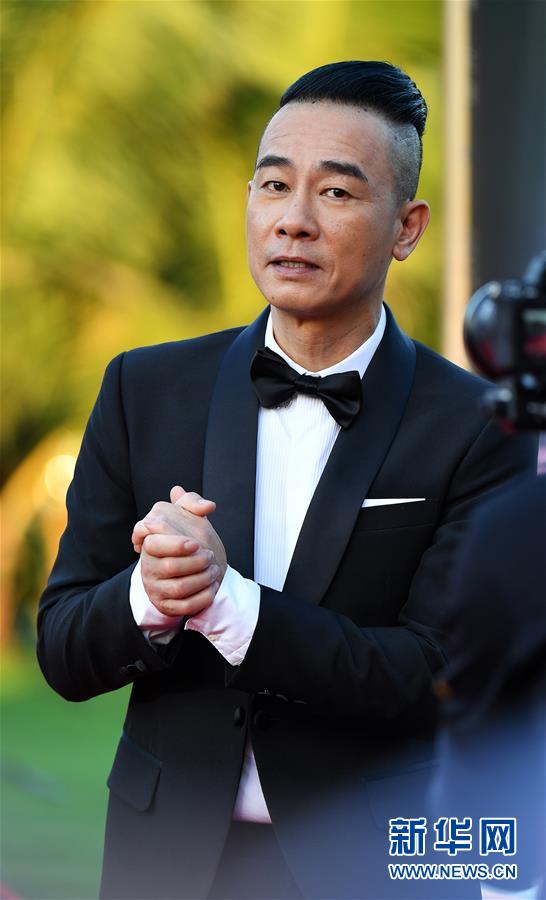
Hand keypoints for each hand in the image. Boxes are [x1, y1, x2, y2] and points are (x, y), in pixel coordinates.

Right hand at [132, 487, 227, 617]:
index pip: (154, 544)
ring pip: (179, 588)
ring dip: (202, 579)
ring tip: (214, 570)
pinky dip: (202, 597)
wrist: (184, 571)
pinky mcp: (165, 605)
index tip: (196, 544)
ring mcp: (155, 588)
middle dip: (195, 562)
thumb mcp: (186, 518)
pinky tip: (213, 587)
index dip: (176, 544)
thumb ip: (192, 503)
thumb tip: (207, 505)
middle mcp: (148, 567)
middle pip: (169, 567)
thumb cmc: (185, 540)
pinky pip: (184, 606)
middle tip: (210, 556)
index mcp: (150, 544)